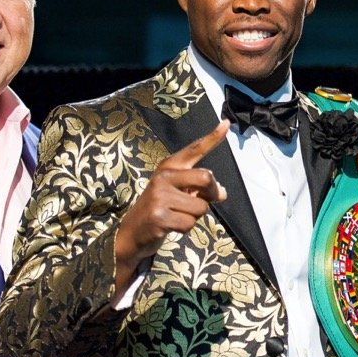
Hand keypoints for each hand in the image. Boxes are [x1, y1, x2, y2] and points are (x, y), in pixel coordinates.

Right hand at [113, 120, 228, 293]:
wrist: (131, 233)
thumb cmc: (160, 210)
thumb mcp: (177, 193)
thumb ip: (199, 188)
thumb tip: (222, 193)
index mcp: (169, 167)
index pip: (195, 149)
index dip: (213, 137)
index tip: (226, 123)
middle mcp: (163, 177)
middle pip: (206, 178)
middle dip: (212, 194)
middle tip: (205, 200)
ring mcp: (160, 196)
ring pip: (201, 207)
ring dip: (194, 216)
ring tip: (176, 215)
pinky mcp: (159, 216)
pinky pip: (190, 223)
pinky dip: (185, 229)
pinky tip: (170, 226)